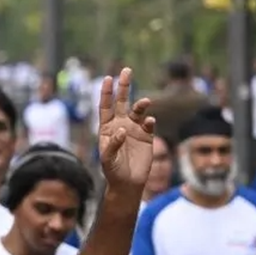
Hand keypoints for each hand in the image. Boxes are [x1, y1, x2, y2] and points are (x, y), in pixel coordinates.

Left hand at [97, 68, 154, 190]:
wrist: (128, 183)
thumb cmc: (113, 171)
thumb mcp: (108, 159)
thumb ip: (112, 144)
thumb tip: (121, 129)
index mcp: (107, 128)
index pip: (106, 106)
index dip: (106, 93)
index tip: (108, 78)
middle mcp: (121, 125)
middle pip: (122, 102)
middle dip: (124, 87)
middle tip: (127, 70)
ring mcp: (134, 129)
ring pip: (138, 111)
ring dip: (141, 105)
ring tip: (145, 102)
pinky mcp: (147, 137)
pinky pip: (149, 125)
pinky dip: (150, 121)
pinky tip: (150, 121)